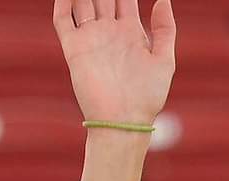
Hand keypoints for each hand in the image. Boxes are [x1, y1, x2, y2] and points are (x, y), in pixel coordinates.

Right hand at [52, 0, 175, 126]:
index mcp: (130, 33)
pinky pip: (63, 19)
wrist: (124, 122)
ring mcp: (90, 38)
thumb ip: (165, 29)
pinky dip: (63, 2)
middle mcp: (108, 32)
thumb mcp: (165, 62)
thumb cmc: (147, 96)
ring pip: (82, 1)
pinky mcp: (74, 49)